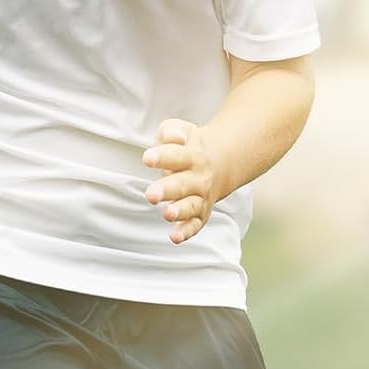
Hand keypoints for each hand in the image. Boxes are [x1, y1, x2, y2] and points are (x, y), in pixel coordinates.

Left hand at [143, 119, 223, 244]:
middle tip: (151, 194)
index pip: (176, 155)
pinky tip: (174, 237)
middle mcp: (199, 177)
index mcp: (192, 155)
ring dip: (179, 211)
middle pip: (182, 183)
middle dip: (167, 189)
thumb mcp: (182, 131)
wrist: (220, 162)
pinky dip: (186, 232)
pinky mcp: (200, 214)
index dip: (162, 157)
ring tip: (167, 213)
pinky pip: (194, 225)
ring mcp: (201, 197)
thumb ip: (173, 131)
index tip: (147, 159)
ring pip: (191, 206)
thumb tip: (174, 137)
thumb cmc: (188, 146)